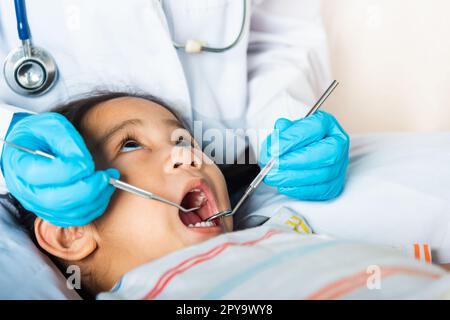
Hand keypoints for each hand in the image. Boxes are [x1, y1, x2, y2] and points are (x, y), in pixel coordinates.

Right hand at [1, 112, 119, 226]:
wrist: (31, 147)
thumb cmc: (39, 135)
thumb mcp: (50, 126)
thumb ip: (66, 141)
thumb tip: (84, 163)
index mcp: (20, 165)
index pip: (44, 175)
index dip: (71, 171)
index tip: (88, 162)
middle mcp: (27, 191)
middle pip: (58, 201)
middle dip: (89, 189)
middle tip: (106, 175)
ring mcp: (39, 205)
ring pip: (70, 213)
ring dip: (96, 199)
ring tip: (108, 181)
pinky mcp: (54, 212)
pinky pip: (77, 218)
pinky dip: (95, 207)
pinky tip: (103, 191)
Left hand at [259, 111, 348, 200]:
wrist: (303, 151)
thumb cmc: (296, 139)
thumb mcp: (286, 129)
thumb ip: (281, 133)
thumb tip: (275, 143)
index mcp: (327, 124)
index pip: (315, 128)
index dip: (292, 139)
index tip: (273, 149)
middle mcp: (338, 143)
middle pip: (325, 153)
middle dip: (295, 160)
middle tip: (273, 164)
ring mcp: (339, 165)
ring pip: (322, 174)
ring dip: (293, 177)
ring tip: (273, 176)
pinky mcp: (335, 184)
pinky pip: (320, 190)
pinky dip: (299, 189)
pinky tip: (283, 186)